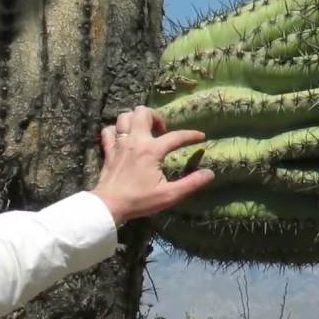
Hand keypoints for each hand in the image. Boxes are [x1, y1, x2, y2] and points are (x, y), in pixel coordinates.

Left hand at [90, 106, 213, 224]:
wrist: (109, 205)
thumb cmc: (139, 201)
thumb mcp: (169, 195)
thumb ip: (191, 183)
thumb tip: (210, 173)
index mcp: (151, 150)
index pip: (176, 136)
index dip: (191, 135)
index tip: (200, 136)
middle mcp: (135, 140)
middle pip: (143, 112)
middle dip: (155, 116)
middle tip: (162, 131)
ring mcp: (119, 143)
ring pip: (125, 117)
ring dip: (136, 120)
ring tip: (144, 131)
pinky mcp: (108, 150)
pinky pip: (109, 130)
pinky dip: (117, 129)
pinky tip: (124, 137)